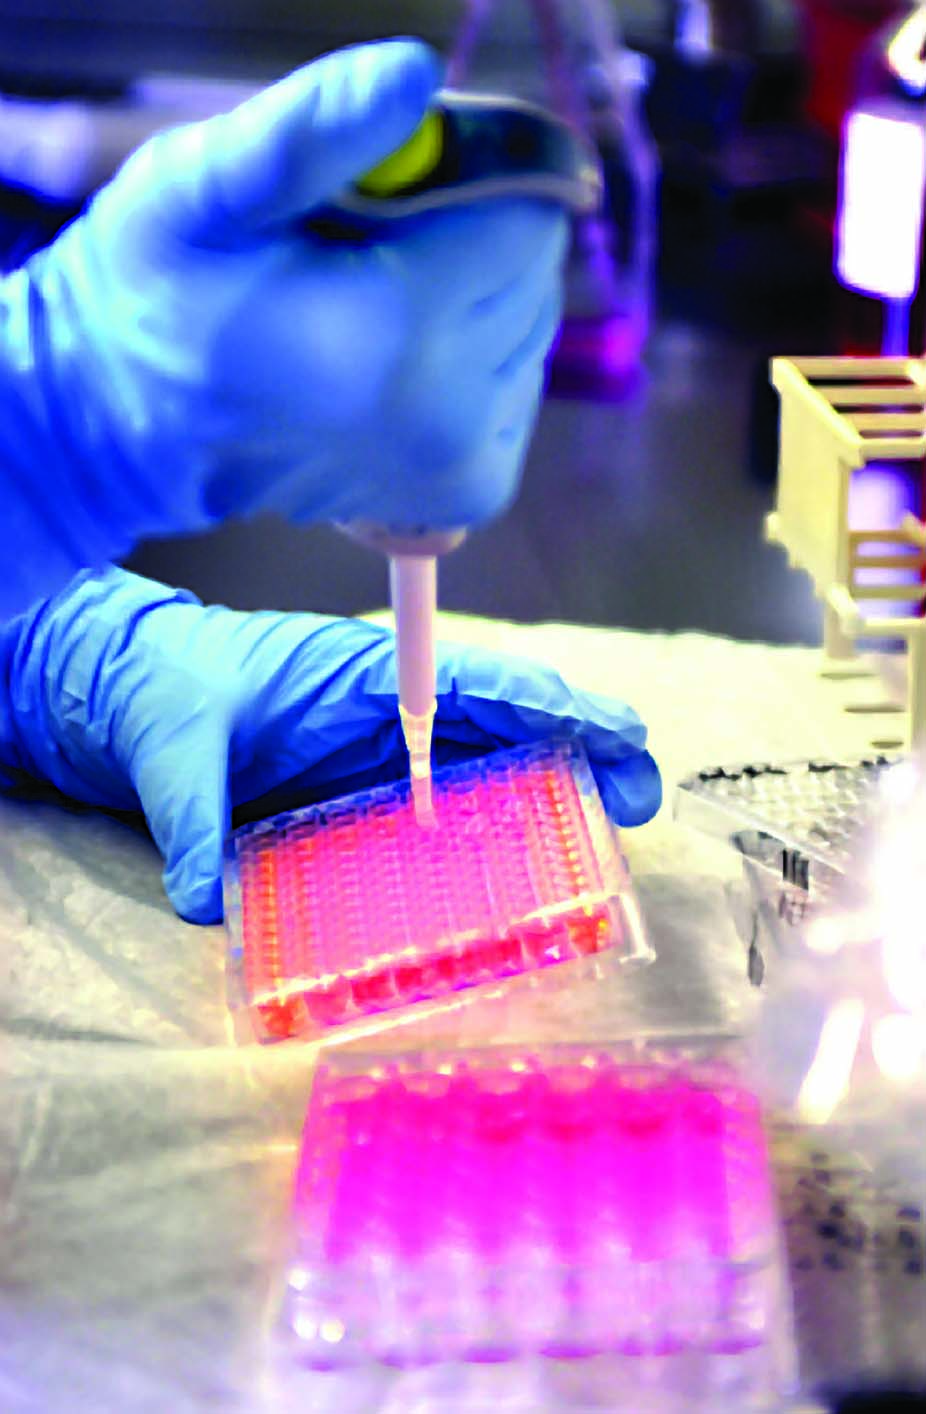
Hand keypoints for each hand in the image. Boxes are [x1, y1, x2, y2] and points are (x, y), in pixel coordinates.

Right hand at [0, 40, 567, 612]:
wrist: (127, 422)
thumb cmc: (159, 292)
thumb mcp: (203, 187)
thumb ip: (314, 128)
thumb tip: (417, 75)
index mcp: (392, 331)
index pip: (527, 212)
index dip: (468, 174)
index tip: (393, 181)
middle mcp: (443, 415)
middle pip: (535, 273)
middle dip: (471, 237)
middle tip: (367, 247)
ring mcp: (458, 465)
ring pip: (531, 330)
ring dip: (473, 300)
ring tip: (369, 305)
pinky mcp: (465, 492)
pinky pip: (518, 392)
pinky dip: (478, 365)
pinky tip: (400, 362)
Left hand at [0, 569, 660, 923]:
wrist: (130, 688)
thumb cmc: (163, 689)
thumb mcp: (174, 744)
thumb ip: (191, 815)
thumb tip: (205, 899)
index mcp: (360, 674)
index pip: (473, 681)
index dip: (551, 707)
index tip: (614, 735)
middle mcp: (388, 709)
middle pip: (505, 721)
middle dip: (581, 750)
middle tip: (640, 796)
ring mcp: (384, 749)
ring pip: (490, 761)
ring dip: (555, 792)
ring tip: (612, 833)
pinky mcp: (369, 785)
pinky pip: (450, 801)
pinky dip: (500, 823)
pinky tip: (530, 863)